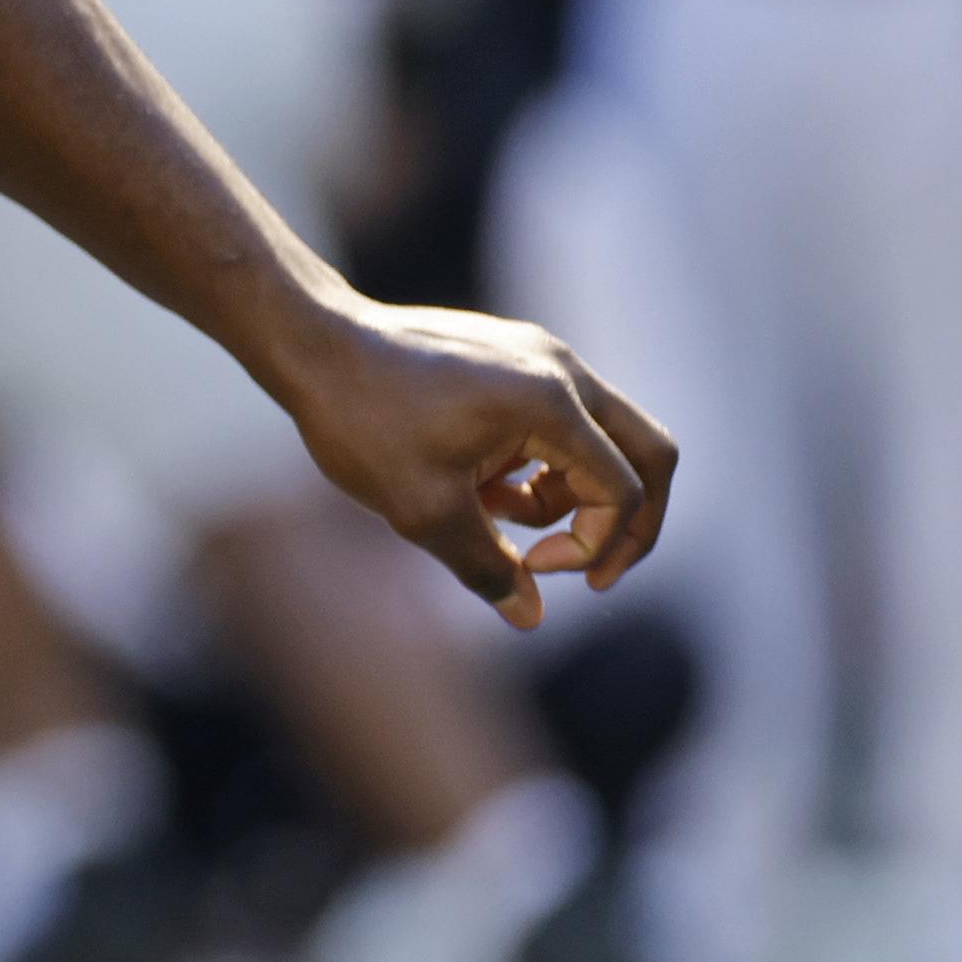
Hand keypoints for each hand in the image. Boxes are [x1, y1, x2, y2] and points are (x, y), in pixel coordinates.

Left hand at [269, 299, 675, 630]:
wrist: (311, 343)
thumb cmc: (361, 421)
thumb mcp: (422, 510)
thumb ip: (487, 568)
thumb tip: (529, 618)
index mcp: (551, 402)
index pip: (621, 491)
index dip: (592, 547)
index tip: (533, 569)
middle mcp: (561, 369)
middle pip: (650, 454)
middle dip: (628, 523)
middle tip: (592, 572)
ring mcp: (541, 355)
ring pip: (605, 440)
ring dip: (570, 495)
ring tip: (494, 517)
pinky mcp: (517, 358)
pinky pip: (563, 422)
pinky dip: (542, 466)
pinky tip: (482, 488)